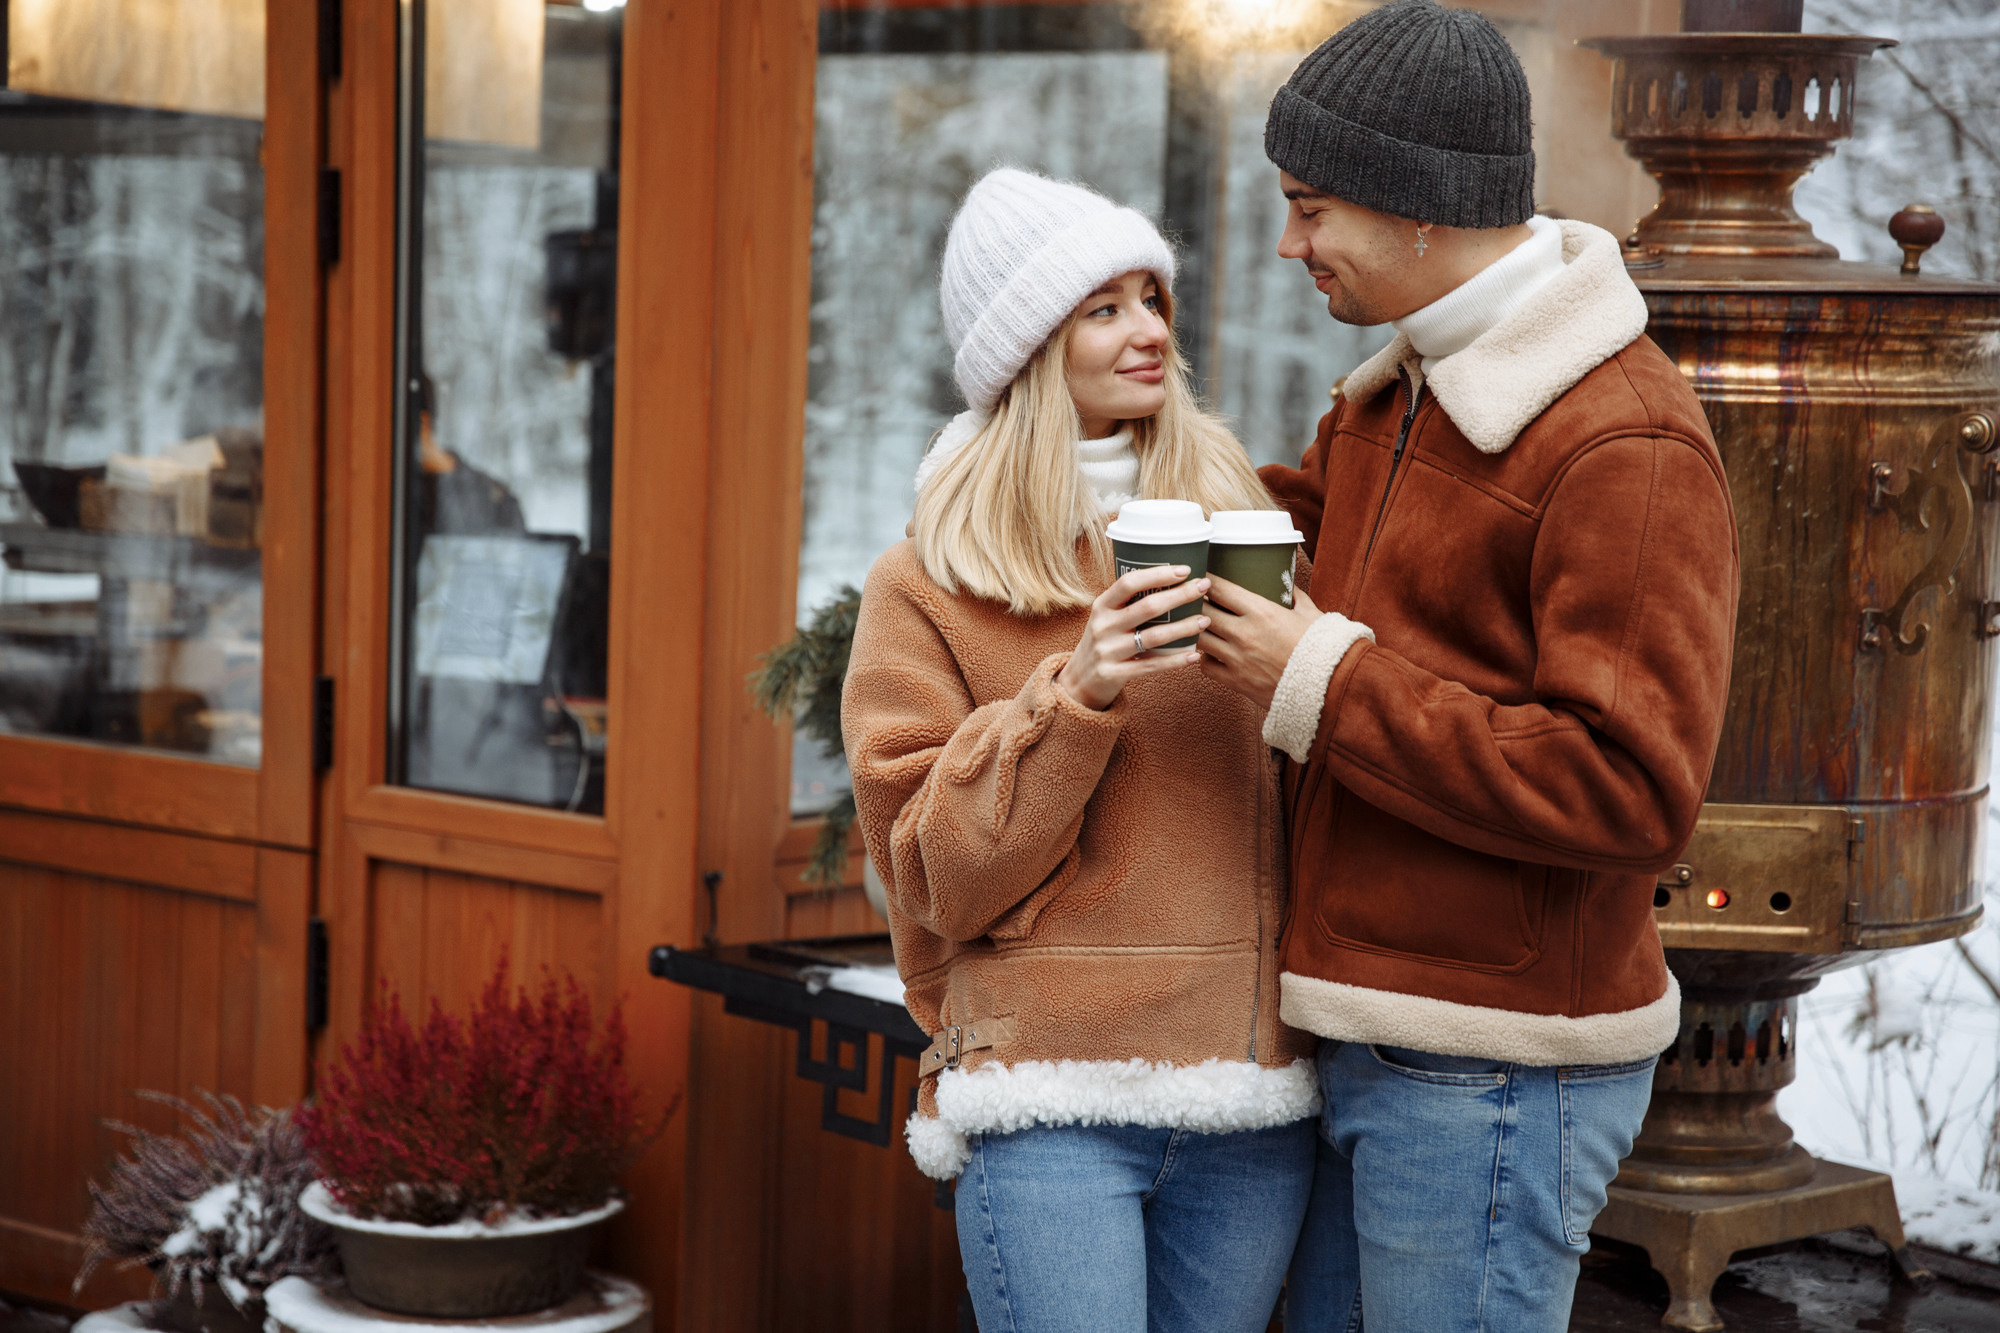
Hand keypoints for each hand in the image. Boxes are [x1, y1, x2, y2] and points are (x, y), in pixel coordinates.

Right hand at [1057, 566, 1210, 710]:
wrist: (1079, 680)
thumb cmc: (1103, 641)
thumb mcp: (1106, 617)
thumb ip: (1129, 602)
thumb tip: (1170, 579)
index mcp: (1101, 605)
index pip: (1129, 583)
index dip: (1158, 574)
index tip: (1185, 569)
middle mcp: (1103, 626)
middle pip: (1148, 607)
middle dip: (1180, 595)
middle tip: (1203, 587)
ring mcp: (1108, 651)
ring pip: (1154, 637)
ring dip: (1184, 627)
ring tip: (1205, 620)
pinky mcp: (1115, 674)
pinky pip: (1152, 666)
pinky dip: (1175, 660)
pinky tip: (1194, 655)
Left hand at [1197, 576, 1321, 709]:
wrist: (1328, 688)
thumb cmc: (1321, 649)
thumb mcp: (1311, 614)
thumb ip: (1295, 596)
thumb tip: (1286, 585)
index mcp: (1262, 611)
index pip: (1220, 589)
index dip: (1206, 580)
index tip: (1201, 578)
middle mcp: (1244, 633)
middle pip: (1202, 611)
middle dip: (1195, 603)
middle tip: (1193, 599)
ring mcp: (1237, 658)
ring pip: (1199, 638)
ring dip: (1196, 630)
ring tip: (1197, 626)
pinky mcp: (1235, 681)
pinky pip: (1205, 666)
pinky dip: (1204, 658)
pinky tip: (1210, 652)